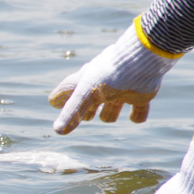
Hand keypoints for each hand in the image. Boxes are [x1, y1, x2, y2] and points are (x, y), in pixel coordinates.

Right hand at [49, 19, 180, 134]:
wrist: (140, 62)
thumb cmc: (107, 75)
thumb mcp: (85, 94)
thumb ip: (71, 112)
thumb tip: (57, 131)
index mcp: (86, 81)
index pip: (68, 89)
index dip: (61, 98)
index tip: (54, 103)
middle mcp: (102, 86)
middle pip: (90, 101)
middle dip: (86, 111)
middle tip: (85, 116)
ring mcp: (121, 90)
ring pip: (112, 105)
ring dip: (110, 113)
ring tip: (107, 117)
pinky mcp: (140, 95)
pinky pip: (139, 109)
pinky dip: (138, 115)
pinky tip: (134, 118)